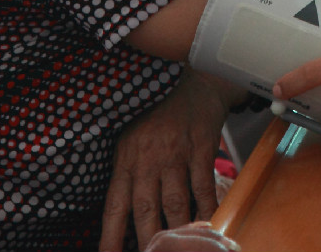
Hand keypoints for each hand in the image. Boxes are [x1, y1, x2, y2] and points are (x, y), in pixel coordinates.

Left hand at [100, 71, 231, 250]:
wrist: (195, 84)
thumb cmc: (159, 118)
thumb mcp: (132, 140)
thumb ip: (128, 174)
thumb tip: (124, 217)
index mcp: (126, 158)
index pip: (115, 205)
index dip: (111, 236)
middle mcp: (148, 158)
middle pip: (146, 209)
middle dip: (148, 241)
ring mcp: (175, 153)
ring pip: (175, 203)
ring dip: (177, 230)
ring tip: (179, 248)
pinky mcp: (201, 149)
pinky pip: (204, 187)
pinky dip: (207, 210)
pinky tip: (209, 226)